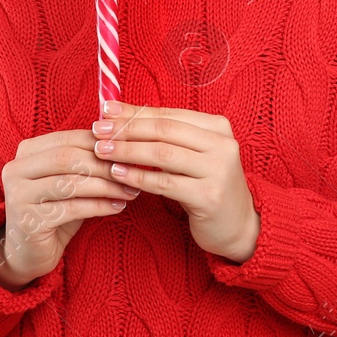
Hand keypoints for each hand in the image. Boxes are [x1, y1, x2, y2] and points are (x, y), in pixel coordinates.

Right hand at [0, 129, 142, 289]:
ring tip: (130, 191)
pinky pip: (72, 208)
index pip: (69, 138)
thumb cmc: (55, 209)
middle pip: (68, 158)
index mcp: (27, 151)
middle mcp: (16, 169)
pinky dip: (99, 206)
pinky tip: (118, 207)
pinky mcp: (28, 221)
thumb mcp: (70, 180)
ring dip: (106, 186)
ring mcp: (18, 195)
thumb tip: (124, 140)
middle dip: (105, 164)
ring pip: (71, 183)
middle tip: (133, 171)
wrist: (28, 252)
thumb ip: (87, 160)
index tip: (130, 149)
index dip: (102, 143)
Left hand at [92, 101, 259, 263]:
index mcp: (218, 127)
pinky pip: (165, 183)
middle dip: (127, 129)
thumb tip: (122, 116)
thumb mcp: (193, 156)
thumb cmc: (207, 185)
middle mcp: (222, 144)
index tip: (106, 111)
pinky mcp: (209, 196)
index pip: (169, 114)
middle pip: (165, 130)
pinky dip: (138, 177)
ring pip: (163, 154)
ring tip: (102, 151)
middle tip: (98, 131)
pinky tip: (117, 174)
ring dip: (128, 151)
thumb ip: (167, 137)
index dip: (135, 112)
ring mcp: (218, 170)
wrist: (238, 225)